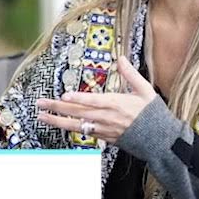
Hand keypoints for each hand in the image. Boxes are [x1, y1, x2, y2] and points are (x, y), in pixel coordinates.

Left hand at [36, 56, 157, 142]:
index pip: (93, 100)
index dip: (78, 98)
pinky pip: (84, 132)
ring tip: (42, 116)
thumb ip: (131, 74)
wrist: (159, 140)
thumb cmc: (152, 114)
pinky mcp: (104, 137)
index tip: (64, 95)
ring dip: (57, 121)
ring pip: (76, 125)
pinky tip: (59, 125)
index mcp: (116, 103)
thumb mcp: (145, 90)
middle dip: (57, 107)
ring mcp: (104, 129)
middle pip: (78, 112)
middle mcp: (106, 117)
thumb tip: (121, 58)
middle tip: (40, 103)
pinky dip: (70, 129)